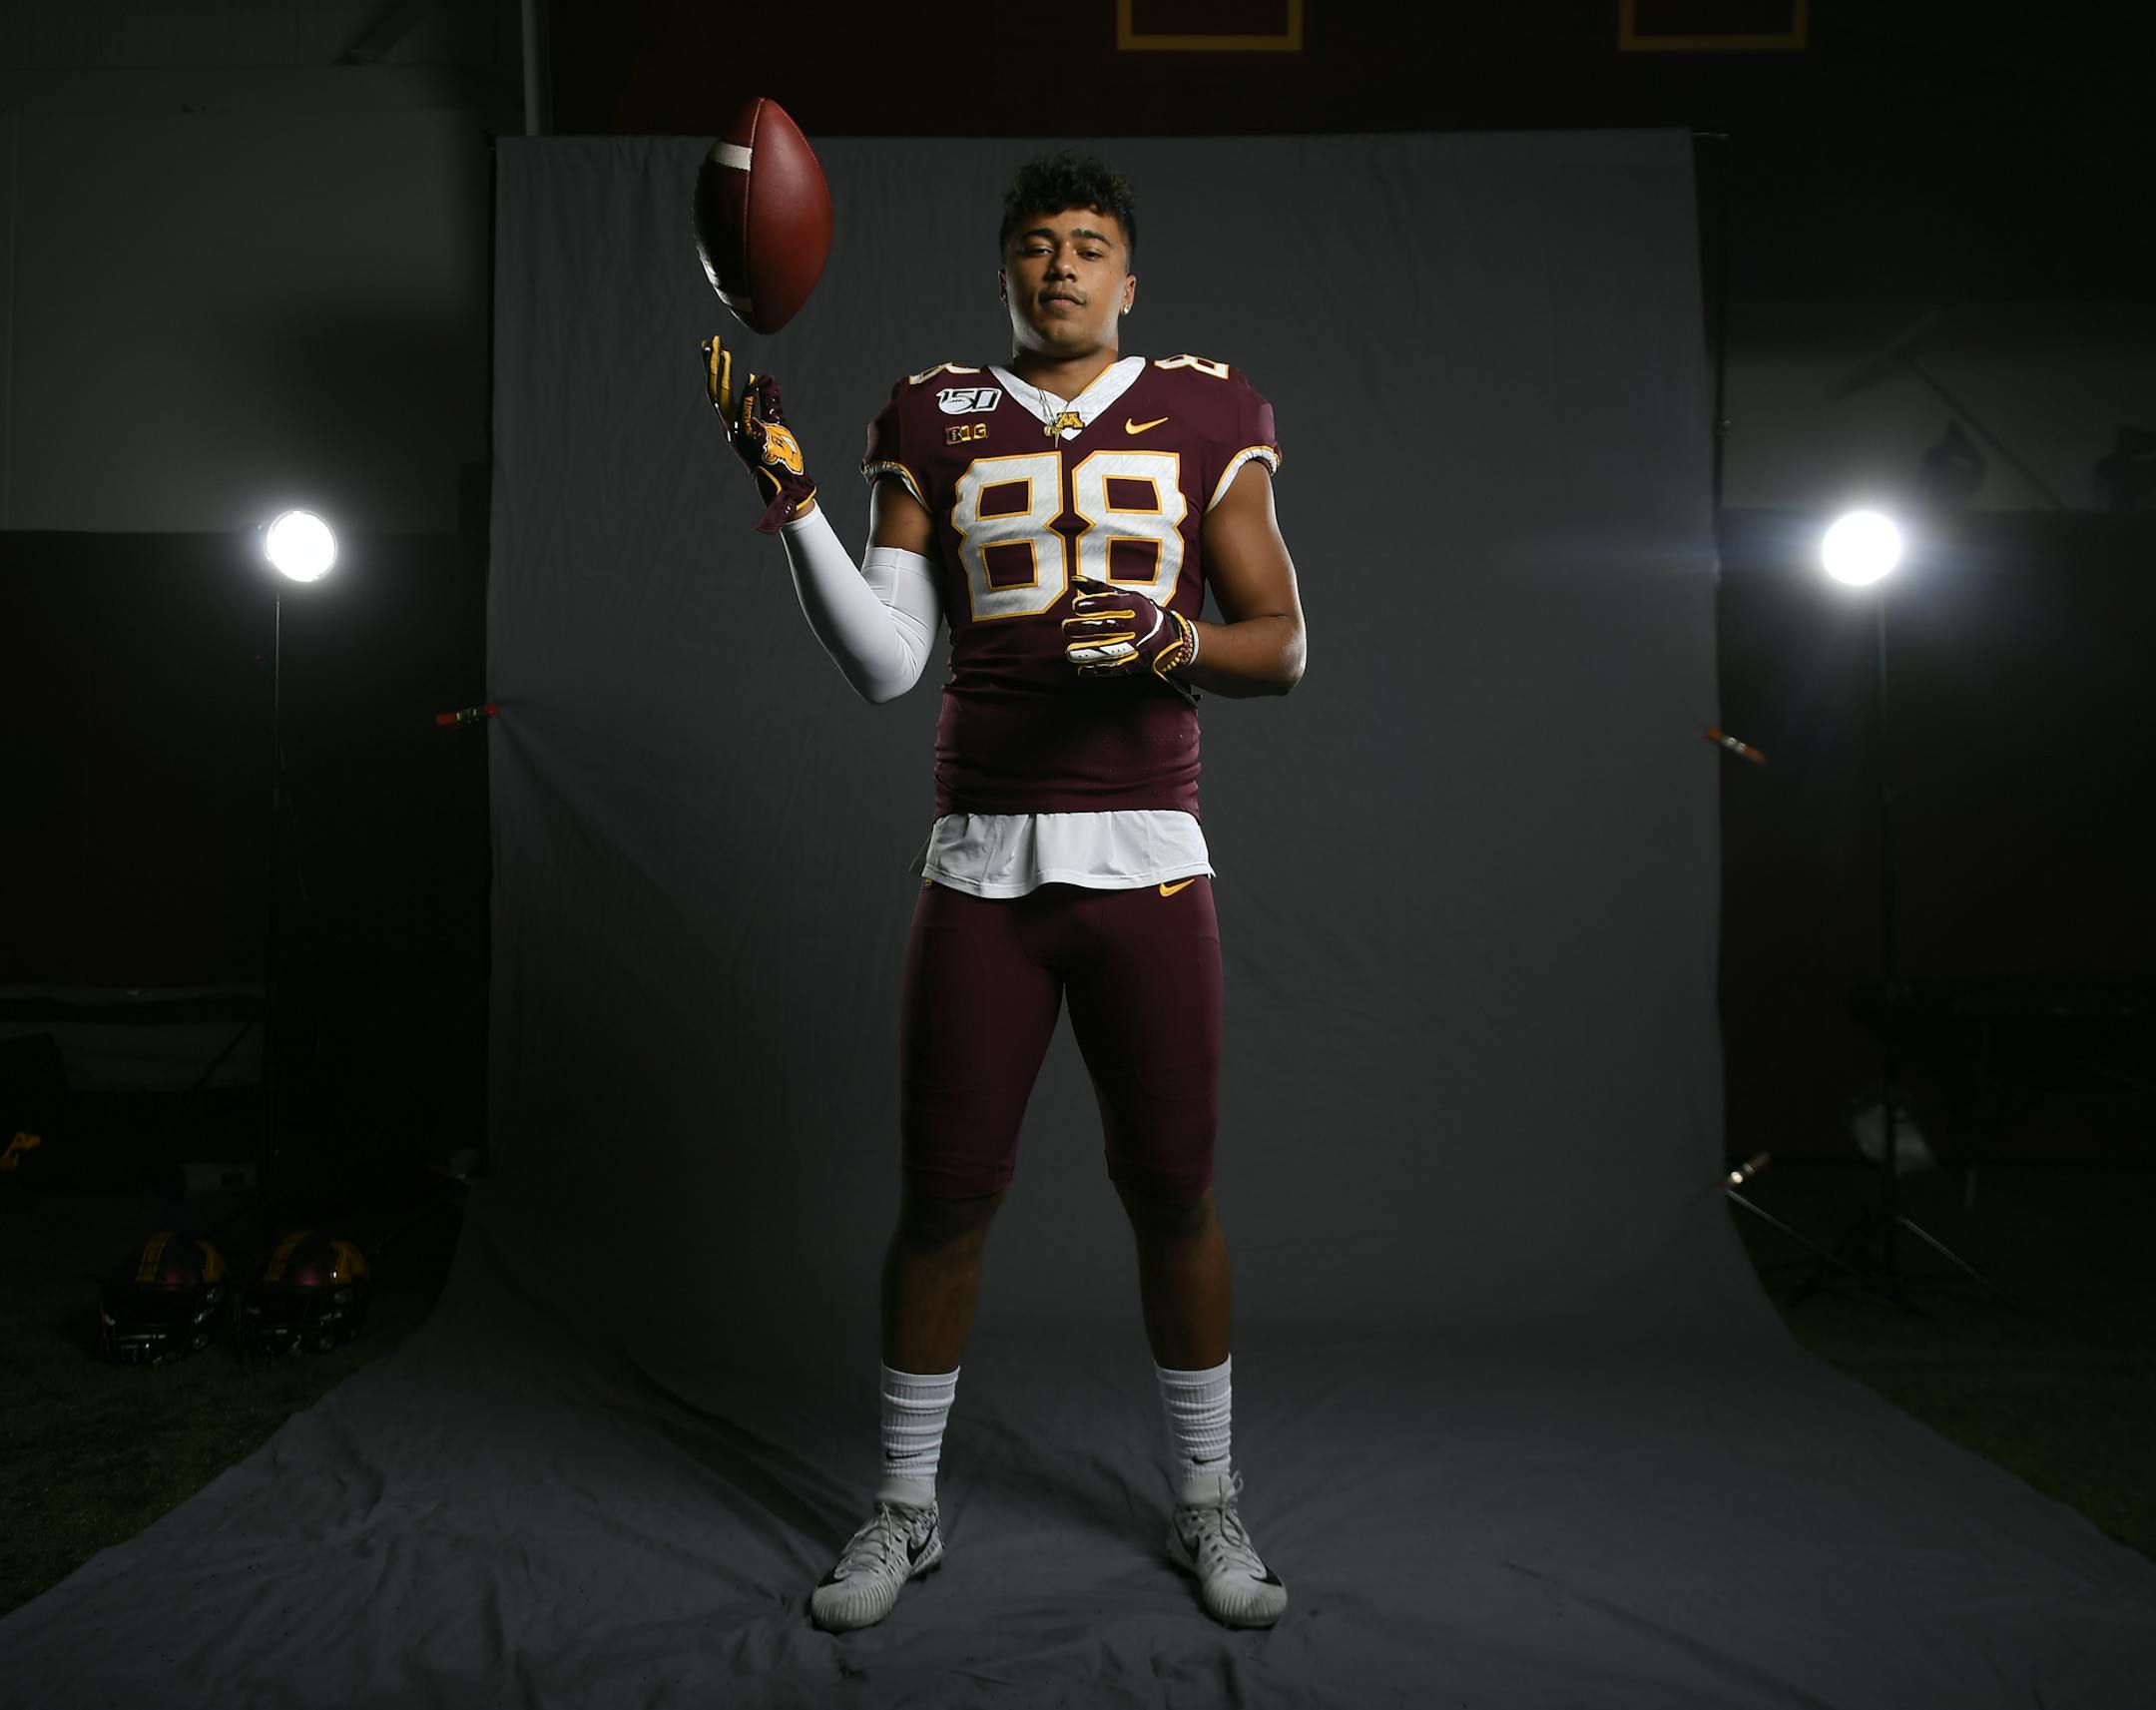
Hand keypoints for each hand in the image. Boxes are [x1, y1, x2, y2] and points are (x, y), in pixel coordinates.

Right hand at [700, 335, 817, 532]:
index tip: (712, 345)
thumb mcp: (776, 420)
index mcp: (734, 421)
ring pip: (722, 399)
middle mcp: (730, 426)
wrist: (786, 482)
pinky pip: (746, 415)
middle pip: (715, 389)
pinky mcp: (750, 439)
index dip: (714, 368)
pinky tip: (752, 379)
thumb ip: (769, 398)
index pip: (719, 389)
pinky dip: (748, 398)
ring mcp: (737, 433)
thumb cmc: (780, 454)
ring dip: (721, 375)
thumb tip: (763, 376)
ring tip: (723, 352)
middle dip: (712, 364)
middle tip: (711, 340)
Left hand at [1061, 577, 1199, 682]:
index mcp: (1136, 606)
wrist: (1170, 637)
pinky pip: (1116, 668)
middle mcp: (1138, 625)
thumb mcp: (1125, 596)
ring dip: (1089, 653)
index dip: (1093, 604)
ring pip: (1110, 650)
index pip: (1112, 603)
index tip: (1075, 607)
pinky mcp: (1136, 664)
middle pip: (1108, 626)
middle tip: (1065, 627)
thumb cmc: (1140, 612)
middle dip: (1085, 628)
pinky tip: (1081, 671)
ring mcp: (1138, 646)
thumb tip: (1074, 579)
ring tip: (1069, 653)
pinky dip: (1098, 670)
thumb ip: (1099, 589)